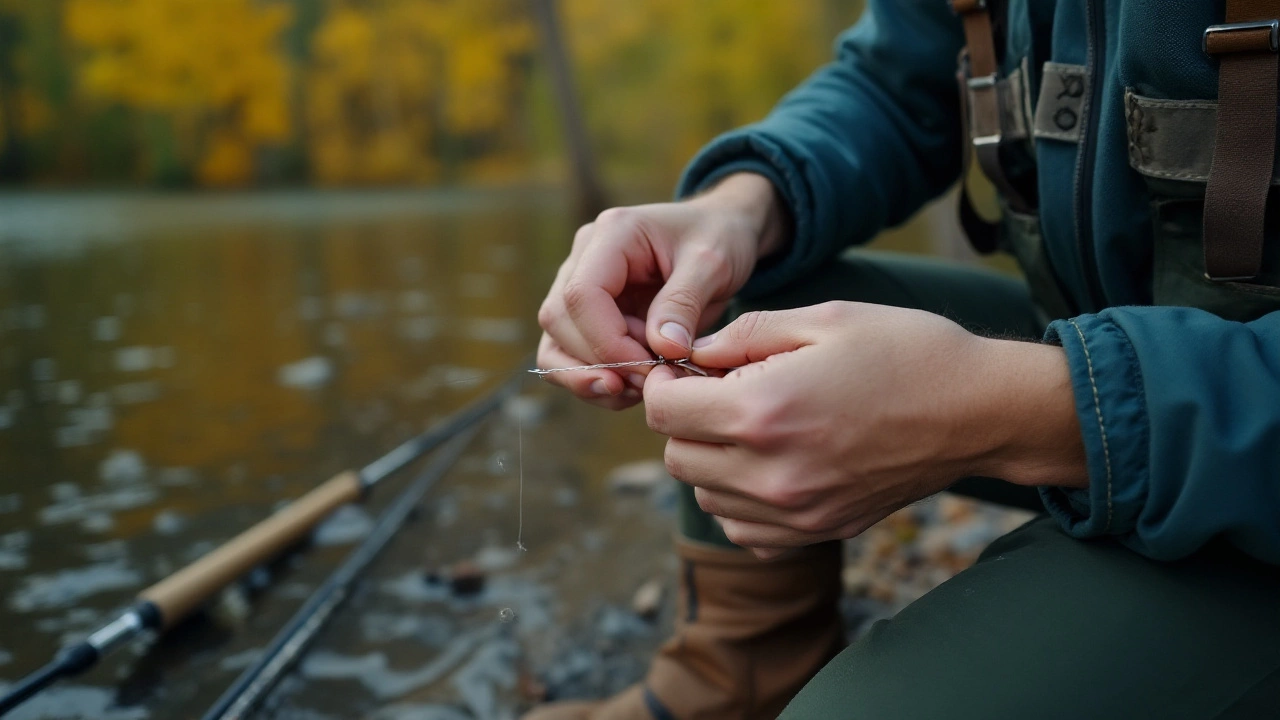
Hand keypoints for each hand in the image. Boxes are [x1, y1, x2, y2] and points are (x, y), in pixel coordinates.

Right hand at [536, 173, 787, 409]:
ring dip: (589, 378)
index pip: (582, 294)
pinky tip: (634, 387)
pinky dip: (597, 380)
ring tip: (638, 391)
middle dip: (600, 362)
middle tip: (651, 381)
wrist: (721, 232)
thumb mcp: (713, 264)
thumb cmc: (718, 238)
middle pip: (559, 321)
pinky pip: (572, 356)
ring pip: (555, 344)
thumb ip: (684, 303)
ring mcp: (579, 285)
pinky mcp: (588, 315)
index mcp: (612, 234)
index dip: (608, 341)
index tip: (650, 367)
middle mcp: (584, 257)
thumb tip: (662, 349)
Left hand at [643, 302, 1086, 558]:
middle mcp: (771, 472)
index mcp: (764, 411)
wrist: (978, 410)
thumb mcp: (822, 317)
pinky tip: (771, 465)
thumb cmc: (905, 351)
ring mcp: (795, 511)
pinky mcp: (818, 531)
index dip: (663, 383)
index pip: (664, 411)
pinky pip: (745, 530)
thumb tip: (691, 352)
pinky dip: (741, 502)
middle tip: (719, 392)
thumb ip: (744, 335)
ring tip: (750, 427)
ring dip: (710, 462)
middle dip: (685, 421)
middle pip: (676, 458)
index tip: (685, 369)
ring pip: (705, 498)